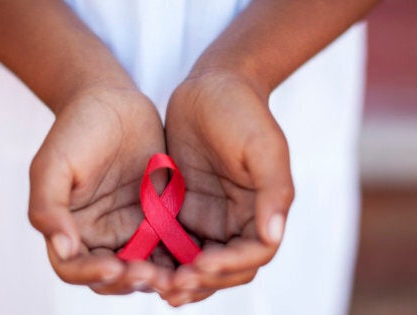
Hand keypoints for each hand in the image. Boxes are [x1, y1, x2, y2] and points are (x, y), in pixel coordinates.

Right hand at [28, 85, 174, 294]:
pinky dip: (180, 257)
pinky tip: (194, 255)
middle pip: (112, 277)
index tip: (116, 266)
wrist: (113, 101)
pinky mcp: (160, 218)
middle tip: (152, 275)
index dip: (92, 274)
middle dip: (130, 280)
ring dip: (159, 277)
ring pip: (145, 268)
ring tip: (176, 274)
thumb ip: (48, 207)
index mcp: (68, 229)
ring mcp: (132, 229)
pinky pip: (171, 246)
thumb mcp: (53, 164)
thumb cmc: (76, 129)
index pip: (75, 268)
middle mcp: (99, 236)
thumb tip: (62, 248)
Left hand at [162, 71, 293, 304]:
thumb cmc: (242, 111)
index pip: (253, 254)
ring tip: (157, 286)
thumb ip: (274, 191)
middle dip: (202, 280)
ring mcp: (210, 218)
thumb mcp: (263, 146)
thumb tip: (273, 236)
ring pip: (199, 264)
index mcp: (263, 210)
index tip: (200, 265)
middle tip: (172, 286)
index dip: (229, 266)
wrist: (211, 85)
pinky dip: (163, 260)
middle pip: (226, 269)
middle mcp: (239, 221)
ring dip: (182, 279)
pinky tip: (143, 265)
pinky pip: (173, 245)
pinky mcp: (182, 211)